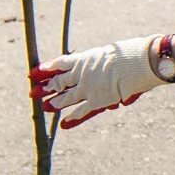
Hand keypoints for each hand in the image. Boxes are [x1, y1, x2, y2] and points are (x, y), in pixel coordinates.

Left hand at [31, 38, 162, 128]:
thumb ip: (110, 64)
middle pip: (59, 81)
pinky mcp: (98, 100)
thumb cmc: (135, 52)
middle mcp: (83, 73)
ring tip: (45, 106)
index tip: (36, 71)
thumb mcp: (117, 53)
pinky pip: (83, 110)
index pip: (61, 63)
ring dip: (56, 102)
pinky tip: (64, 122)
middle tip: (32, 92)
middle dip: (45, 87)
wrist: (143, 60)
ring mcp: (89, 87)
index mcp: (86, 58)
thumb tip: (108, 71)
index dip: (48, 68)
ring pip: (67, 97)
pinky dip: (74, 117)